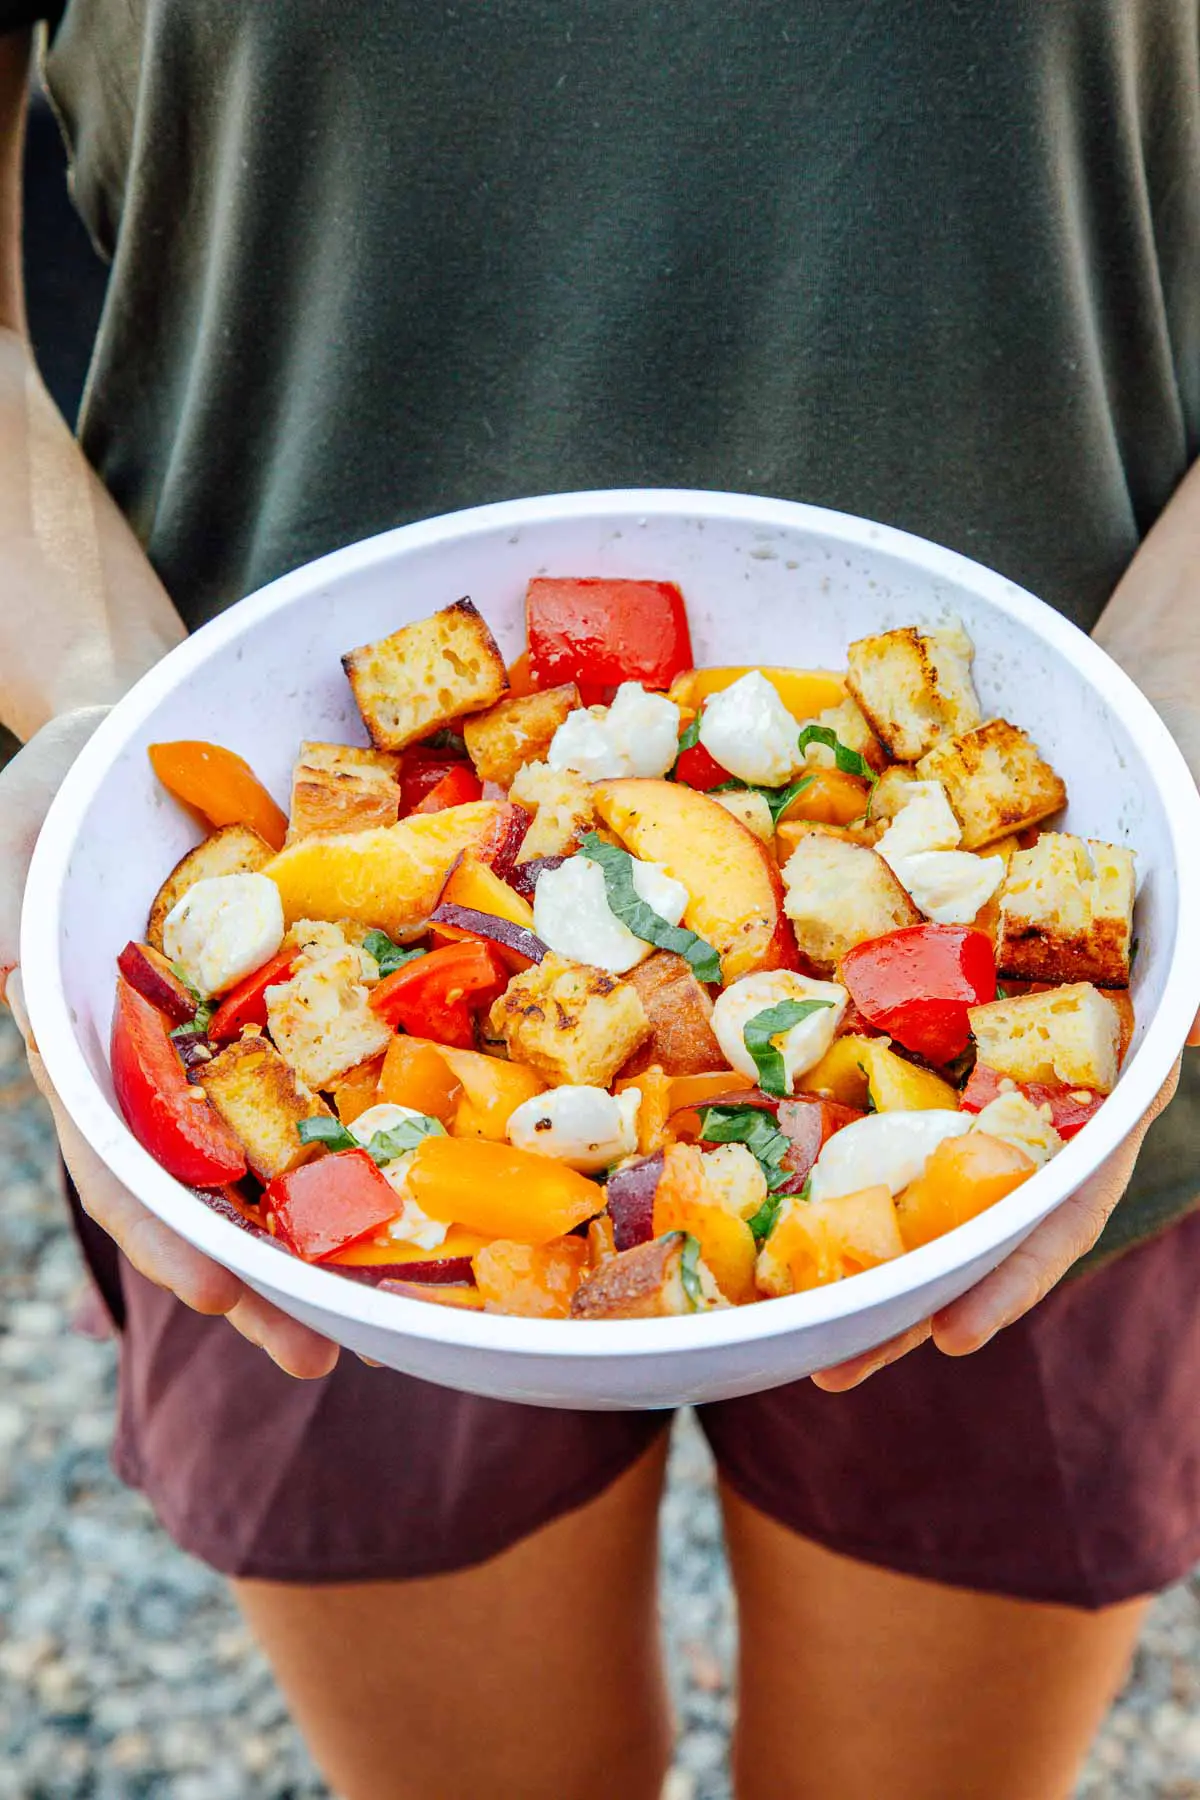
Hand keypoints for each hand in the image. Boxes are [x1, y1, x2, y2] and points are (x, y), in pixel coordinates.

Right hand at [1, 714, 337, 1378]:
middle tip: (318, 1353)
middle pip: (212, 1190)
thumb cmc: (74, 785)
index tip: (215, 1291)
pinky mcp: (318, 1000)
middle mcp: (179, 1066)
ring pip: (288, 1153)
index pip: (119, 1157)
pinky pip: (360, 1069)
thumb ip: (7, 904)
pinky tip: (443, 1184)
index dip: (161, 1227)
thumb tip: (11, 976)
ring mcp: (251, 1040)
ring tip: (390, 1316)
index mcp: (99, 1048)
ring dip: (329, 1235)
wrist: (155, 743)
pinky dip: (391, 1132)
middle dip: (258, 1276)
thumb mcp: (16, 825)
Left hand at [812, 1038, 1192, 1392]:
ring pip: (906, 1240)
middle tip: (837, 1369)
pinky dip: (832, 1222)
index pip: (1041, 1243)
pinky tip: (786, 1260)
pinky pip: (869, 1182)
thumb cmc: (1113, 1020)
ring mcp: (958, 1172)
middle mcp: (1011, 1189)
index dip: (1001, 1292)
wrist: (1067, 982)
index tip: (952, 1335)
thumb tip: (1189, 1033)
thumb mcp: (1145, 1038)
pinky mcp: (907, 1143)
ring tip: (803, 1344)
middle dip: (900, 1321)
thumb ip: (1156, 1051)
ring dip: (857, 1291)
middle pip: (955, 1265)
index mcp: (1072, 1175)